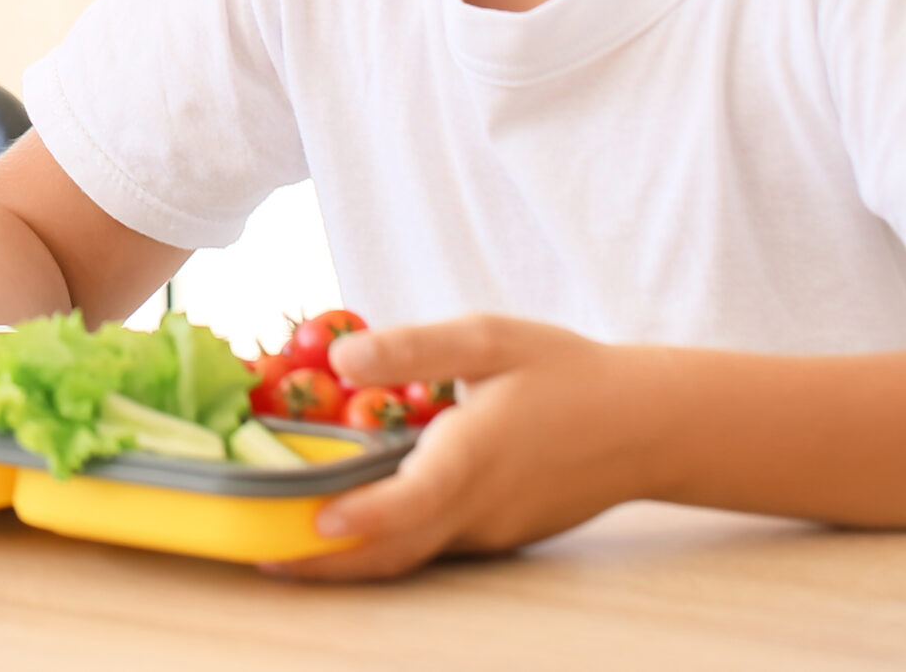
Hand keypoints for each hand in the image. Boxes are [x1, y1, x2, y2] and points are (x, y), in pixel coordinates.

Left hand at [272, 315, 670, 581]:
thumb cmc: (564, 372)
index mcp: (474, 456)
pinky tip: (352, 523)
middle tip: (259, 558)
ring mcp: (489, 532)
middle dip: (323, 564)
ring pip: (410, 556)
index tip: (310, 525)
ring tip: (283, 549)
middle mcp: (478, 509)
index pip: (412, 502)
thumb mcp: (488, 340)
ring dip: (348, 560)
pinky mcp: (496, 538)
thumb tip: (340, 358)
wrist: (646, 426)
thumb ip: (413, 348)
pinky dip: (387, 544)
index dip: (360, 518)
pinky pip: (433, 547)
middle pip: (393, 551)